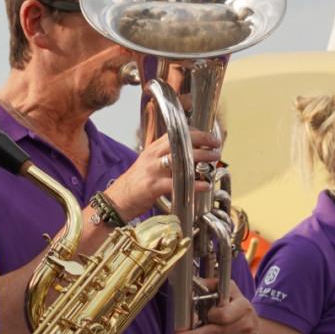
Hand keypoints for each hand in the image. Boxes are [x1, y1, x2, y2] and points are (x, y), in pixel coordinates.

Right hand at [106, 128, 224, 219]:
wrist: (117, 199)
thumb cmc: (137, 183)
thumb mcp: (150, 164)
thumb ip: (167, 158)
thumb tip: (192, 157)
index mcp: (153, 148)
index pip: (177, 134)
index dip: (197, 134)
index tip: (211, 138)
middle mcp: (153, 155)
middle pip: (180, 143)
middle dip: (202, 144)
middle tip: (216, 149)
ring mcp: (152, 170)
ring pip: (180, 160)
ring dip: (200, 160)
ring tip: (213, 163)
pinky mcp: (153, 186)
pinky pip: (177, 183)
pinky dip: (194, 184)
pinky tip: (204, 186)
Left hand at [173, 286, 257, 333]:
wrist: (251, 321)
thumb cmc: (234, 303)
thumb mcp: (227, 289)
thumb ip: (210, 285)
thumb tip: (192, 284)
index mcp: (242, 306)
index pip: (224, 315)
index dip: (210, 316)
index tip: (195, 317)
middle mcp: (245, 324)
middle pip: (215, 333)